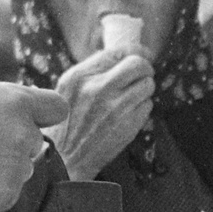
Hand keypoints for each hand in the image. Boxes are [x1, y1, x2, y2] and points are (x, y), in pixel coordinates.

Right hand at [0, 82, 68, 211]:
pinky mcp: (7, 194)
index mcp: (13, 101)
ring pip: (18, 171)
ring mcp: (17, 165)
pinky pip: (4, 196)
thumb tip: (22, 120)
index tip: (30, 119)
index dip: (41, 114)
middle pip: (31, 143)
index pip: (54, 106)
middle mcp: (23, 131)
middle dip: (8, 147)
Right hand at [47, 49, 155, 180]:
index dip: (134, 52)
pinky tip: (128, 114)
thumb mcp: (67, 90)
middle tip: (143, 74)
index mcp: (79, 77)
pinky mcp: (129, 124)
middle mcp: (98, 88)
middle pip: (139, 64)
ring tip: (131, 97)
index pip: (118, 52)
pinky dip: (142, 107)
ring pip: (147, 84)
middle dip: (145, 68)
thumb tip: (124, 53)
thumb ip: (92, 70)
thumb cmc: (66, 123)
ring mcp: (116, 107)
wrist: (65, 159)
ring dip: (144, 89)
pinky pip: (148, 104)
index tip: (141, 55)